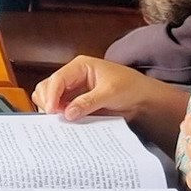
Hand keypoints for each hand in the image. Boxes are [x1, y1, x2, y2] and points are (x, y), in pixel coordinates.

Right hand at [33, 55, 161, 123]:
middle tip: (54, 118)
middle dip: (48, 102)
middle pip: (47, 87)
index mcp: (80, 66)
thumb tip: (68, 113)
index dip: (51, 95)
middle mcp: (72, 77)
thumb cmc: (130, 87)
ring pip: (49, 98)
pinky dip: (58, 117)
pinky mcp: (75, 104)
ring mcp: (72, 91)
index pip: (58, 79)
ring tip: (58, 121)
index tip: (51, 111)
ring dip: (50, 109)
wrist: (142, 100)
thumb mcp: (110, 92)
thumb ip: (88, 102)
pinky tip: (63, 124)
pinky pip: (60, 110)